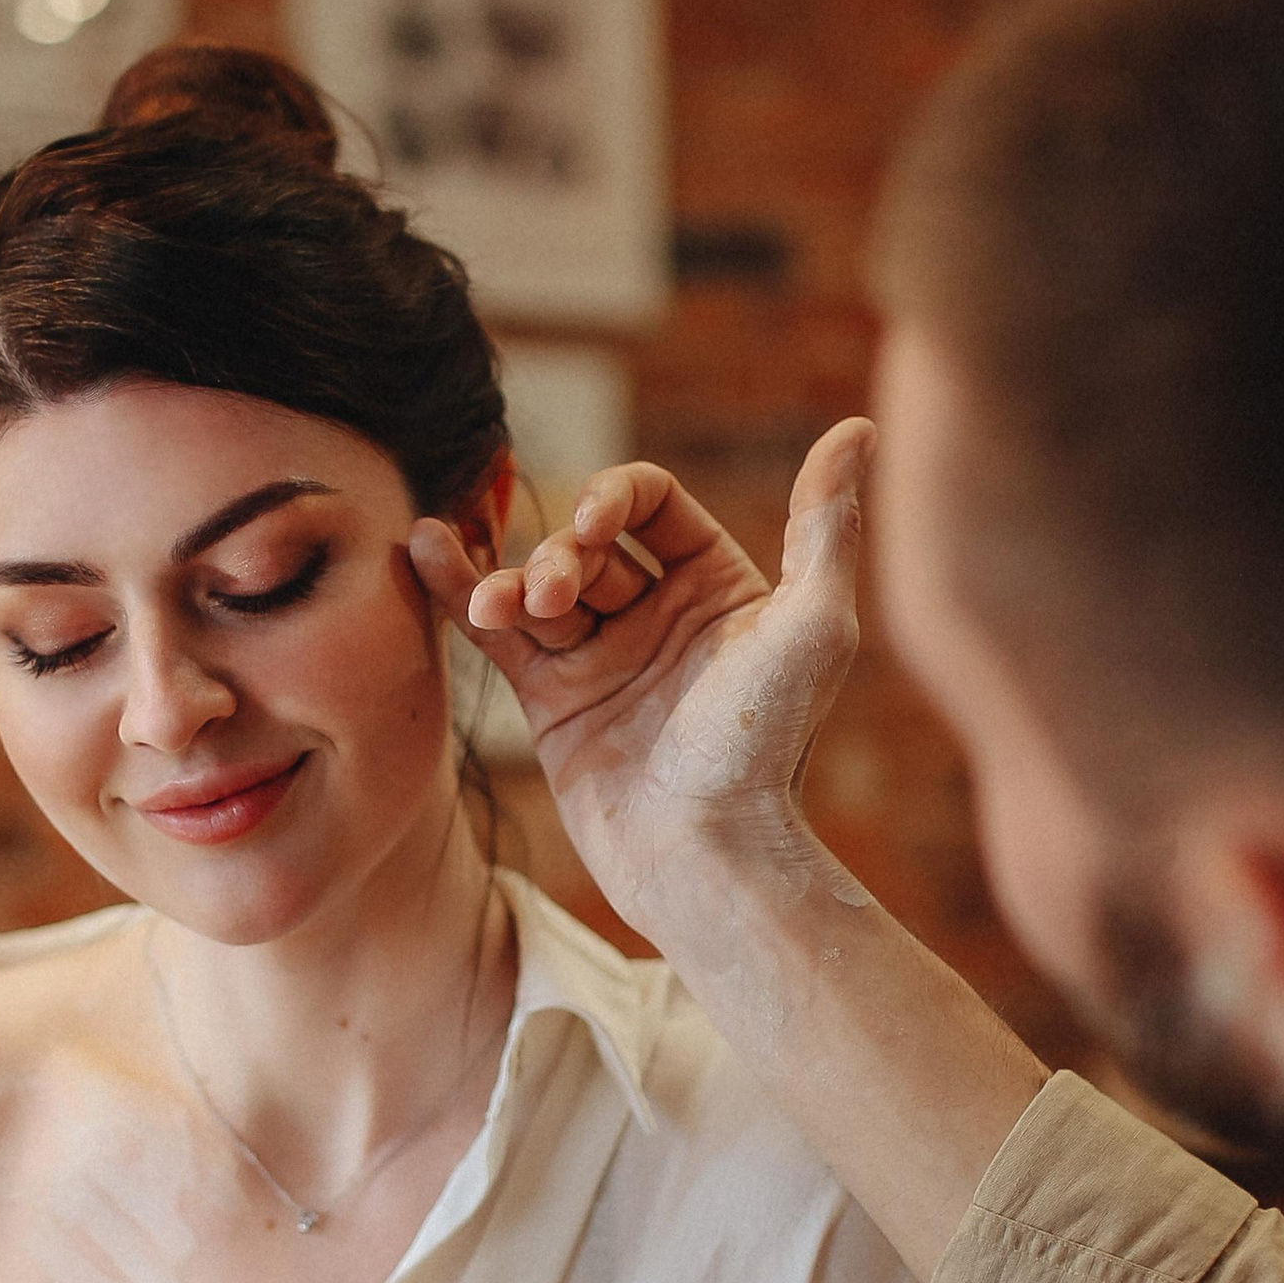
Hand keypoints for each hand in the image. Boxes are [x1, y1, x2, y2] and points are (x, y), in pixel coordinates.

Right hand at [408, 421, 871, 934]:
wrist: (704, 854)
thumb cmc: (767, 747)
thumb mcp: (813, 626)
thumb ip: (824, 525)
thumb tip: (858, 428)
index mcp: (720, 588)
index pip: (649, 504)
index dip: (612, 498)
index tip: (592, 527)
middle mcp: (658, 616)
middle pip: (586, 544)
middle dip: (561, 555)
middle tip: (557, 596)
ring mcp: (601, 658)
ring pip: (539, 585)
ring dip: (513, 580)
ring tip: (502, 607)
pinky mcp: (553, 702)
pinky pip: (499, 633)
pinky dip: (460, 589)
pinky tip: (425, 549)